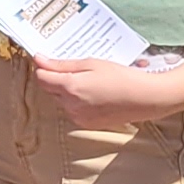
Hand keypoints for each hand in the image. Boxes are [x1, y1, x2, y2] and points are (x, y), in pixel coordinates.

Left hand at [31, 54, 180, 127]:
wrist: (145, 98)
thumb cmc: (120, 76)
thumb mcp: (91, 64)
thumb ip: (62, 64)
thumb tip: (38, 60)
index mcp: (70, 87)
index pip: (41, 78)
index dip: (42, 67)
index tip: (47, 59)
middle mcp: (71, 105)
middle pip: (50, 89)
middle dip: (56, 78)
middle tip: (75, 68)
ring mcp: (79, 117)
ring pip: (61, 100)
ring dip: (67, 90)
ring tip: (89, 80)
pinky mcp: (87, 124)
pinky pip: (73, 110)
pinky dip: (77, 101)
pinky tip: (94, 93)